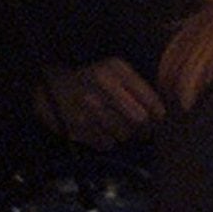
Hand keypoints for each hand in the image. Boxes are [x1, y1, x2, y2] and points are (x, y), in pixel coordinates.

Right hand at [33, 59, 167, 150]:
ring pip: (124, 133)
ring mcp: (88, 106)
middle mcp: (101, 85)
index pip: (149, 100)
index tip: (157, 119)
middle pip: (139, 120)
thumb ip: (139, 88)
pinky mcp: (78, 126)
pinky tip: (102, 129)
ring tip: (118, 126)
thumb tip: (160, 115)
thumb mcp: (115, 71)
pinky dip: (108, 140)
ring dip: (125, 134)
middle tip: (143, 130)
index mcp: (115, 68)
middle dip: (144, 128)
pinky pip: (107, 143)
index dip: (158, 114)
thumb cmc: (92, 78)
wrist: (52, 86)